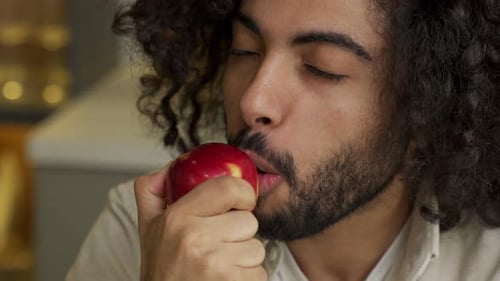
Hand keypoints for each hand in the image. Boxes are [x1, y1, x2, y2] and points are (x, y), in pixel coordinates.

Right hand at [134, 167, 266, 280]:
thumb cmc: (162, 270)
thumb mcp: (149, 227)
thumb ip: (154, 191)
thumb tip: (171, 168)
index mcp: (178, 218)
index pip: (229, 188)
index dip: (243, 193)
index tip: (241, 202)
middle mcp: (196, 238)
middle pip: (248, 221)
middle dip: (239, 233)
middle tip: (219, 244)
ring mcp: (216, 263)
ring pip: (257, 248)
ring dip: (244, 257)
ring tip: (220, 265)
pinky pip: (259, 272)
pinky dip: (247, 277)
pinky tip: (226, 279)